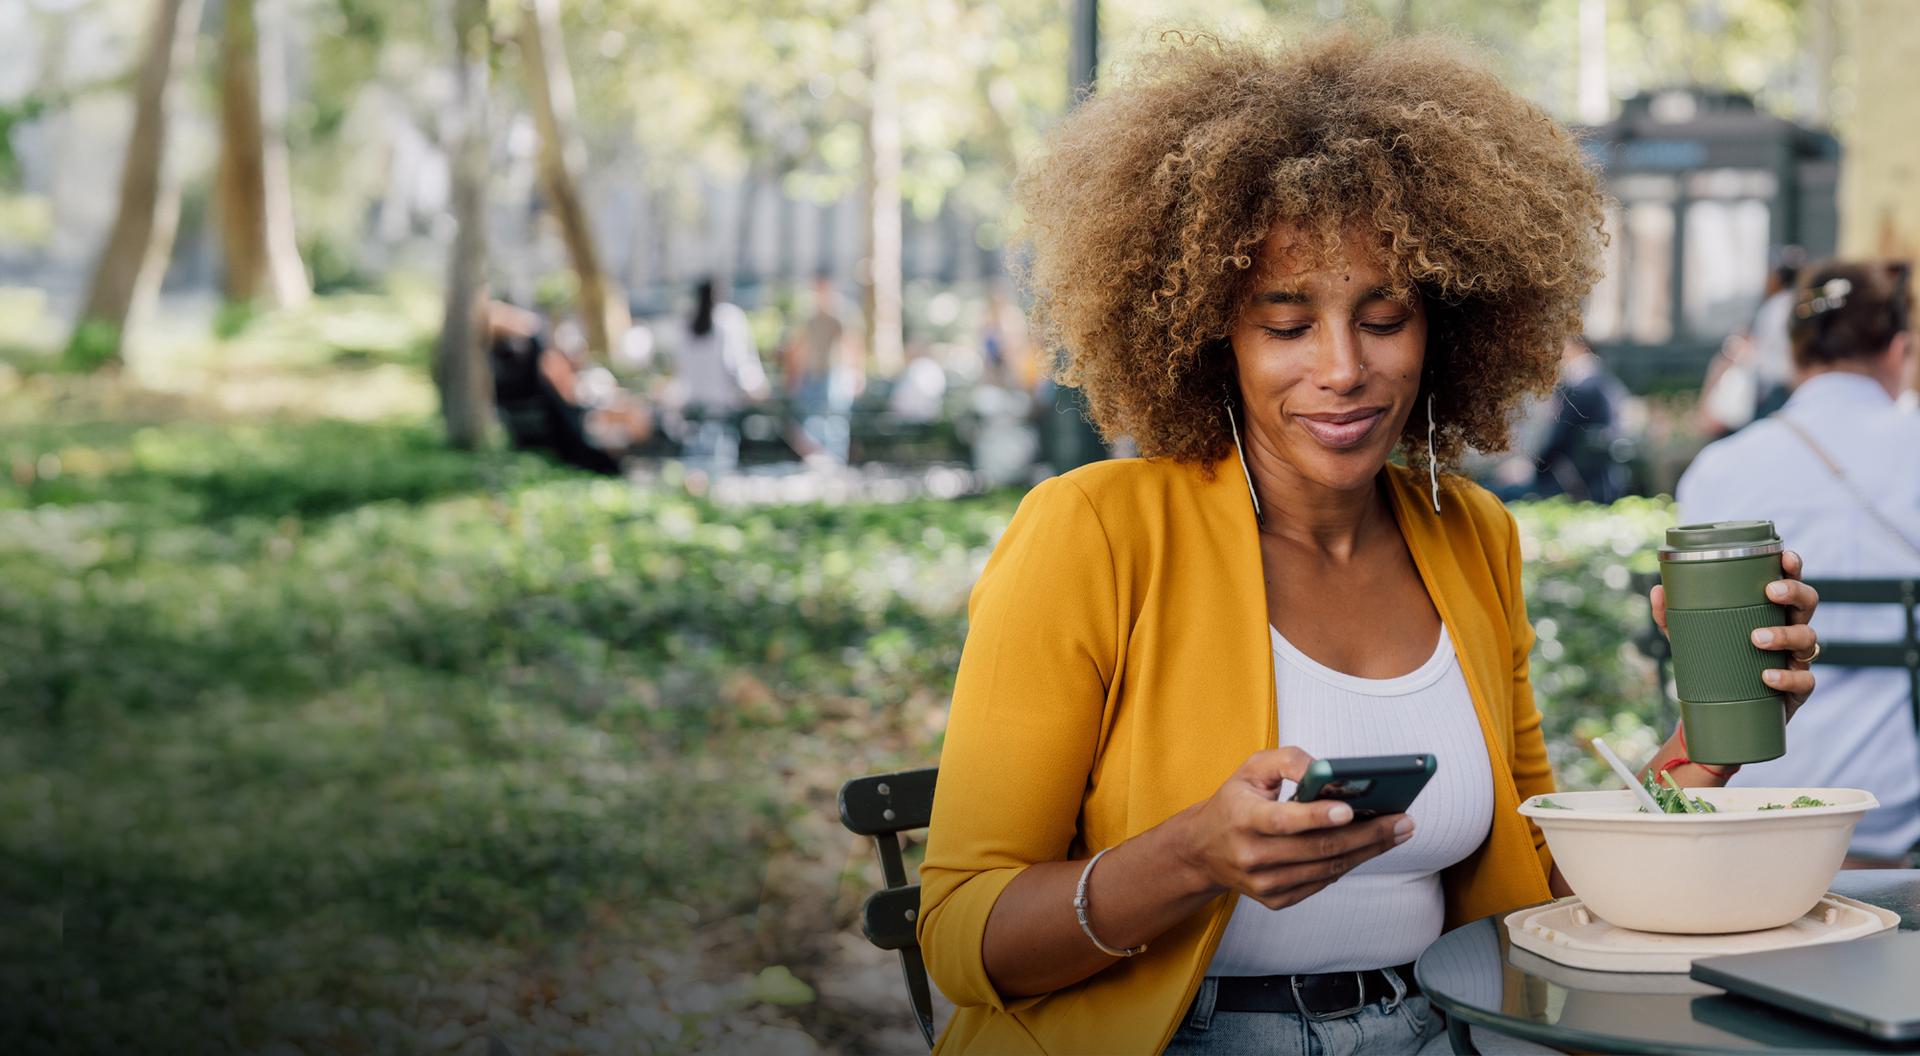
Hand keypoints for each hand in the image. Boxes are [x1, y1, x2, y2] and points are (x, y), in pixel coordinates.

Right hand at [1175, 747, 1409, 910]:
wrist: (1203, 850)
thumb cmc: (1236, 801)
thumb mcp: (1252, 768)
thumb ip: (1290, 760)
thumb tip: (1331, 772)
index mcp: (1242, 818)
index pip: (1283, 821)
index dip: (1317, 816)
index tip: (1351, 810)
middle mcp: (1251, 856)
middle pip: (1318, 848)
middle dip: (1367, 834)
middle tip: (1403, 820)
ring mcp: (1264, 884)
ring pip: (1326, 868)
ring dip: (1368, 850)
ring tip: (1398, 831)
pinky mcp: (1275, 900)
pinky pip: (1322, 882)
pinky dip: (1348, 863)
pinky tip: (1370, 847)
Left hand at [1650, 549, 1818, 718]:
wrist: (1726, 710)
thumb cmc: (1714, 660)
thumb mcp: (1689, 636)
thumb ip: (1671, 615)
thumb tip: (1658, 590)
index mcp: (1770, 609)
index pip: (1790, 580)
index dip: (1793, 566)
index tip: (1784, 556)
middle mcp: (1790, 628)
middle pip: (1808, 602)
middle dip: (1794, 592)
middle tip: (1770, 592)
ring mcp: (1797, 658)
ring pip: (1808, 639)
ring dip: (1785, 635)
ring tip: (1756, 638)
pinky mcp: (1797, 689)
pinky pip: (1804, 681)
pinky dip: (1788, 678)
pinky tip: (1767, 677)